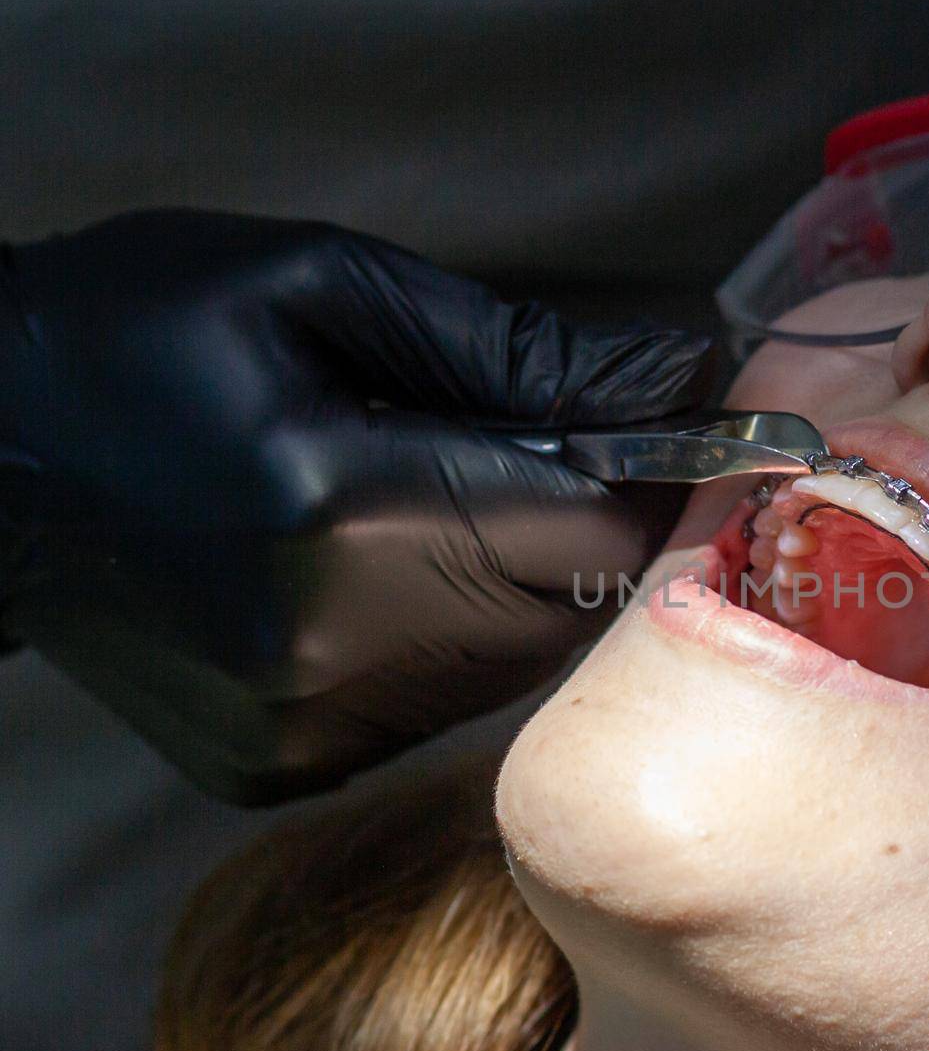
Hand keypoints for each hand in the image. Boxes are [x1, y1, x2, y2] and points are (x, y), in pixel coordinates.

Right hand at [1, 210, 715, 803]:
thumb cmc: (139, 335)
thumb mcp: (317, 283)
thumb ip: (510, 345)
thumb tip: (666, 377)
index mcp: (341, 509)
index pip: (596, 527)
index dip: (651, 477)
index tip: (651, 428)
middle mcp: (332, 645)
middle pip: (572, 607)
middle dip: (582, 527)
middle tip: (527, 453)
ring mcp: (306, 726)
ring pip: (515, 664)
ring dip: (516, 583)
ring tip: (428, 503)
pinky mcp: (285, 767)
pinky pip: (438, 705)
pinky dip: (446, 639)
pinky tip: (374, 575)